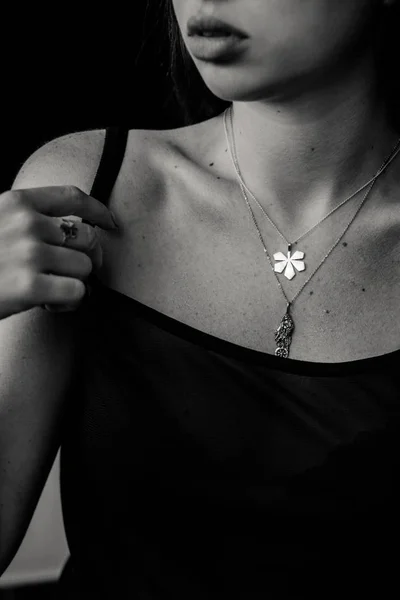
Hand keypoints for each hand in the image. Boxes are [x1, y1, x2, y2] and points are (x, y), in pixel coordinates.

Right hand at [0, 185, 117, 318]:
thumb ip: (26, 219)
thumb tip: (71, 230)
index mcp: (16, 203)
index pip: (72, 198)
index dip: (98, 210)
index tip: (110, 222)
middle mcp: (26, 224)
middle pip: (87, 238)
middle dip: (85, 258)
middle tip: (65, 273)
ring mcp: (29, 254)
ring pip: (85, 267)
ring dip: (74, 283)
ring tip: (48, 289)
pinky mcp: (31, 287)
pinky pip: (78, 292)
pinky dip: (69, 302)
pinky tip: (48, 302)